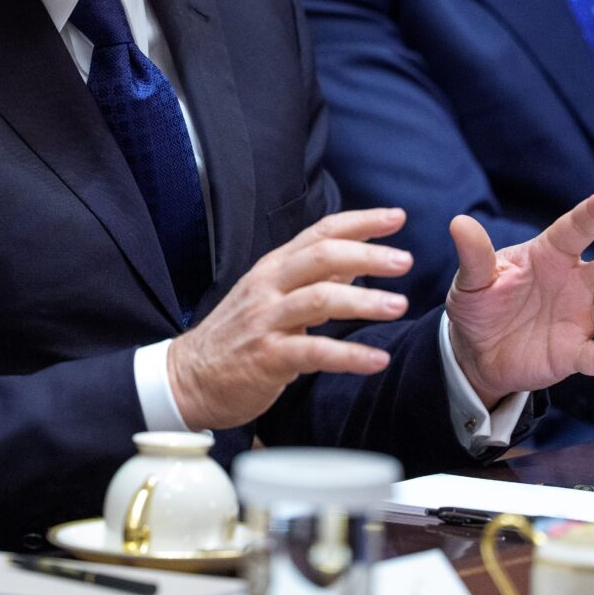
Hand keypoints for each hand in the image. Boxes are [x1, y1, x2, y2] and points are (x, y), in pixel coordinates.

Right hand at [168, 208, 413, 429]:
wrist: (189, 377)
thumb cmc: (236, 336)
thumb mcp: (271, 297)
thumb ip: (313, 280)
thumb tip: (356, 263)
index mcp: (273, 268)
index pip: (319, 233)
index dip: (359, 222)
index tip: (396, 217)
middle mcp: (269, 287)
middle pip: (321, 257)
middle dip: (367, 255)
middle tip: (405, 260)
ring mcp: (266, 320)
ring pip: (319, 300)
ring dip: (364, 302)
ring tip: (400, 306)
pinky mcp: (267, 357)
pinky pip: (314, 352)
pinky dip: (348, 356)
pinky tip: (376, 362)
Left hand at [444, 190, 593, 407]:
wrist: (477, 351)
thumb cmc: (480, 305)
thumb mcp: (472, 280)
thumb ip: (473, 255)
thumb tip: (459, 223)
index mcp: (548, 256)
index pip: (574, 230)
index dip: (593, 214)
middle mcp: (572, 284)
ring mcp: (578, 318)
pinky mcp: (574, 352)